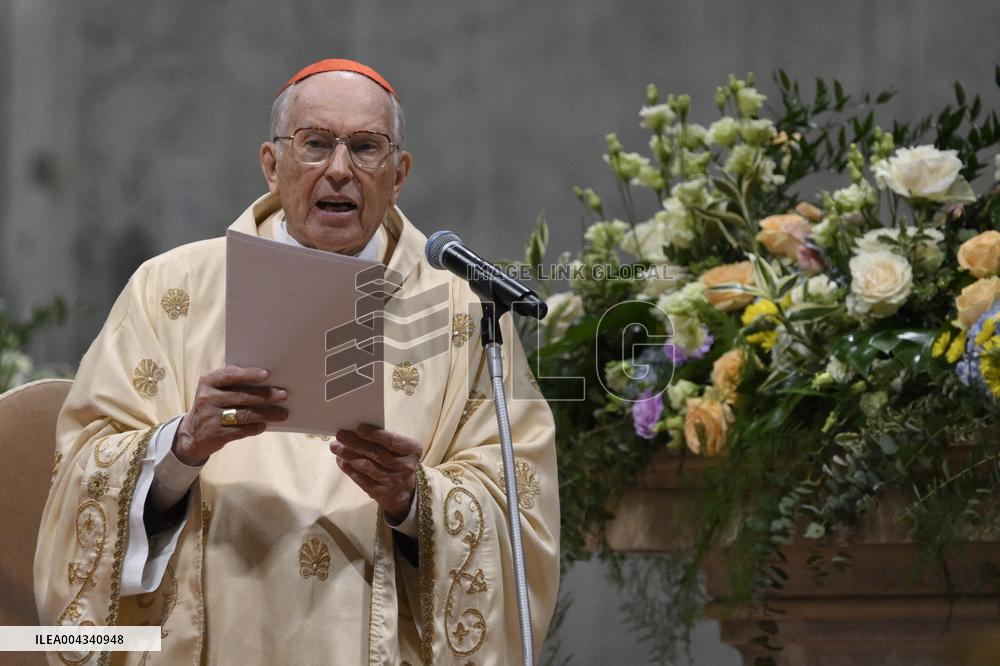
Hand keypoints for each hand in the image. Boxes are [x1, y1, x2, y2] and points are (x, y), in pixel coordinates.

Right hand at [173, 365, 287, 465]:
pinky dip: (256, 427)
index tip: (266, 375)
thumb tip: (268, 384)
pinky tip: (264, 425)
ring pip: (245, 414)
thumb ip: (234, 386)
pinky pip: (242, 430)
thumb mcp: (216, 392)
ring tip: (282, 413)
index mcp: (208, 382)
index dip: (248, 374)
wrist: (192, 434)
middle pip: (242, 396)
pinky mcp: (216, 434)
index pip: (229, 375)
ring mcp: (210, 417)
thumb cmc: (213, 406)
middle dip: (265, 395)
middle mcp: (207, 398)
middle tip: (283, 395)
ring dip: (267, 414)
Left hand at [332, 424, 421, 522]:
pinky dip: (349, 468)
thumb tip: (357, 430)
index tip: (358, 428)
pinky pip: (361, 479)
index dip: (374, 435)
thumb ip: (385, 439)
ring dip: (348, 455)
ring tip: (336, 447)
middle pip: (376, 453)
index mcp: (412, 450)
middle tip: (340, 434)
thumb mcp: (401, 449)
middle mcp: (404, 466)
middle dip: (355, 442)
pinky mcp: (381, 493)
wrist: (406, 491)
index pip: (392, 441)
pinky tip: (340, 460)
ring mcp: (392, 481)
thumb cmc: (399, 461)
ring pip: (366, 466)